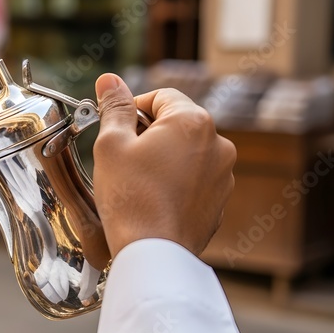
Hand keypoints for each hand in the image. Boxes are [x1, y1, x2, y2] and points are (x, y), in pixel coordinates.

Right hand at [92, 73, 235, 259]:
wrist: (153, 252)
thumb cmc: (130, 197)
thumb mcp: (111, 144)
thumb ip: (114, 107)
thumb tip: (109, 80)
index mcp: (193, 122)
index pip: (161, 96)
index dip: (132, 107)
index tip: (115, 127)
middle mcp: (218, 144)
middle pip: (176, 123)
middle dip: (148, 134)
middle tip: (122, 157)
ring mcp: (224, 175)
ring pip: (187, 153)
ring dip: (163, 158)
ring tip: (137, 182)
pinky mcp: (220, 201)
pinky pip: (194, 180)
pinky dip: (175, 183)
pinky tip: (152, 199)